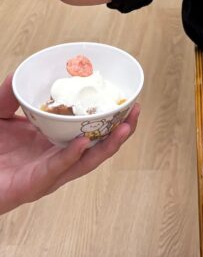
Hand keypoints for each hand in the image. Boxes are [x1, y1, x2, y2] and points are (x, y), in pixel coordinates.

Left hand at [0, 73, 139, 214]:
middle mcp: (57, 159)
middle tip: (136, 111)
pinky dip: (73, 156)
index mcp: (54, 143)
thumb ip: (8, 95)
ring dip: (108, 145)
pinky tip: (84, 142)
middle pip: (98, 147)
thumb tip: (20, 71)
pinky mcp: (34, 185)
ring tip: (125, 127)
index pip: (90, 129)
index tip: (126, 98)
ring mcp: (49, 174)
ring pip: (87, 161)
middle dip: (121, 131)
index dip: (110, 117)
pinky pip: (58, 169)